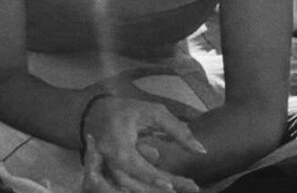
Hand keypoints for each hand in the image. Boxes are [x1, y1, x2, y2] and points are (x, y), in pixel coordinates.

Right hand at [78, 96, 204, 192]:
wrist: (95, 113)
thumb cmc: (126, 111)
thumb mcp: (153, 112)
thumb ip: (177, 130)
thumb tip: (201, 150)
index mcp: (115, 142)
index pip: (132, 164)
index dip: (151, 176)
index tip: (170, 185)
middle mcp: (107, 159)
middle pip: (131, 183)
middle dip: (157, 188)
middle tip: (189, 186)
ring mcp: (106, 169)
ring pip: (128, 187)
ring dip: (152, 190)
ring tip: (180, 187)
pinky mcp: (109, 175)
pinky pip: (126, 186)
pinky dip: (144, 187)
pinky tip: (164, 186)